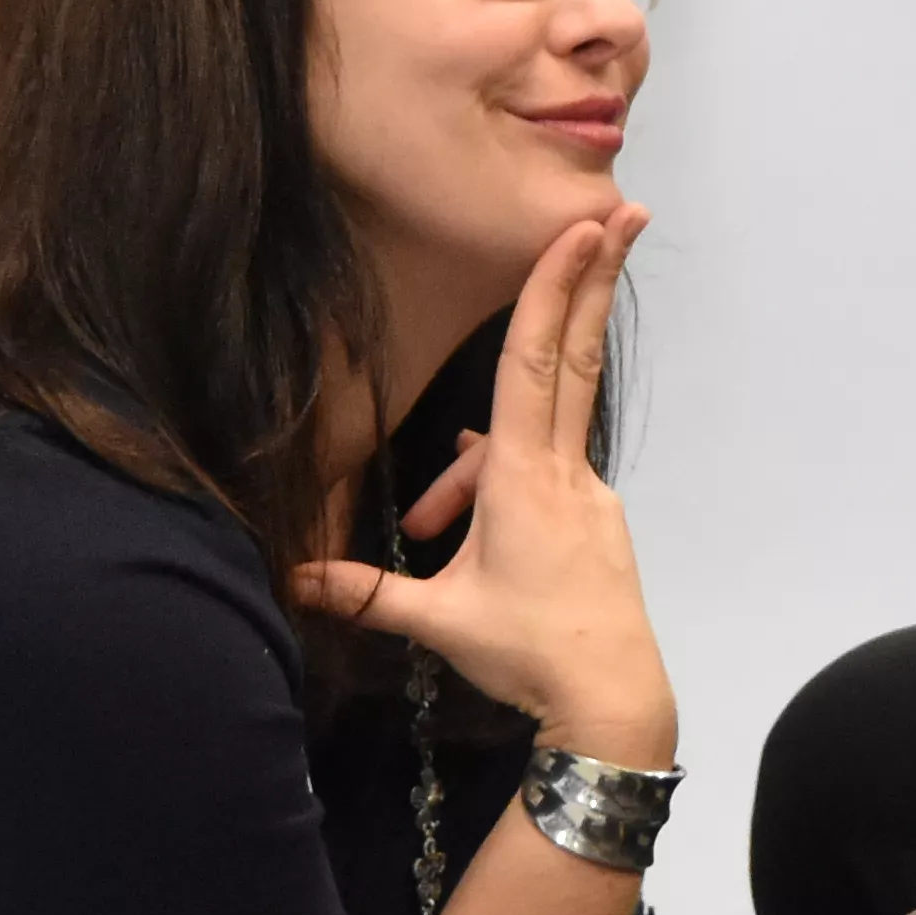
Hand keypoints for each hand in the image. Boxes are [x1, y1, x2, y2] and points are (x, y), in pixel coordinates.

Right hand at [292, 209, 675, 763]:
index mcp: (525, 480)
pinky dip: (501, 490)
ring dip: (475, 468)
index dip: (552, 291)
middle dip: (592, 282)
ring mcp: (590, 495)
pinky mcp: (598, 522)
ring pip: (530, 445)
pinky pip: (545, 479)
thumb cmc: (528, 653)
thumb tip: (290, 579)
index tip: (583, 229)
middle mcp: (566, 473)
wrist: (613, 702)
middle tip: (625, 212)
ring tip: (430, 529)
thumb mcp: (438, 622)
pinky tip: (472, 538)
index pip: (535, 364)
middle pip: (573, 357)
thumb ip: (366, 594)